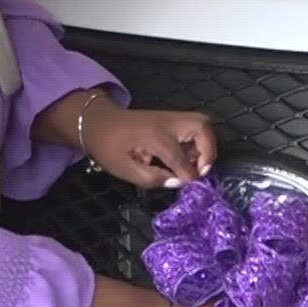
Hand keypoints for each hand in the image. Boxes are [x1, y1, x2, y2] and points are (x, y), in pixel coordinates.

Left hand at [83, 105, 216, 188]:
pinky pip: (193, 127)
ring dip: (204, 145)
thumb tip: (177, 181)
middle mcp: (169, 123)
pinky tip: (185, 157)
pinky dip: (197, 141)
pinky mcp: (170, 119)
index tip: (190, 188)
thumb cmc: (109, 147)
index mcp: (156, 137)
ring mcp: (171, 118)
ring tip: (194, 165)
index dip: (190, 177)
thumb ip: (153, 179)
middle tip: (201, 170)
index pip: (182, 159)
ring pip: (202, 124)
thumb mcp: (126, 170)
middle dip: (208, 150)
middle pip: (202, 127)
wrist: (98, 123)